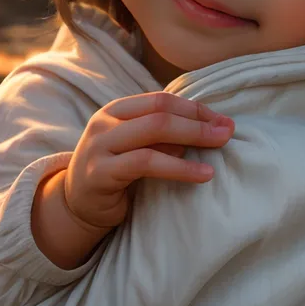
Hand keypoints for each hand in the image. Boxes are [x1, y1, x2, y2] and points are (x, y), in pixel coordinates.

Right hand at [63, 92, 234, 229]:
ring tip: (221, 145)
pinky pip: (147, 163)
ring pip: (155, 131)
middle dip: (199, 120)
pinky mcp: (101, 173)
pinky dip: (179, 167)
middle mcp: (105, 122)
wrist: (76, 205)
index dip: (194, 108)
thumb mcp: (137, 146)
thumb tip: (210, 126)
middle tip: (228, 131)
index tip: (222, 120)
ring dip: (193, 136)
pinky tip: (202, 174)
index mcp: (117, 109)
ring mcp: (100, 145)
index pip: (161, 99)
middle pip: (160, 111)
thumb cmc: (115, 171)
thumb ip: (162, 134)